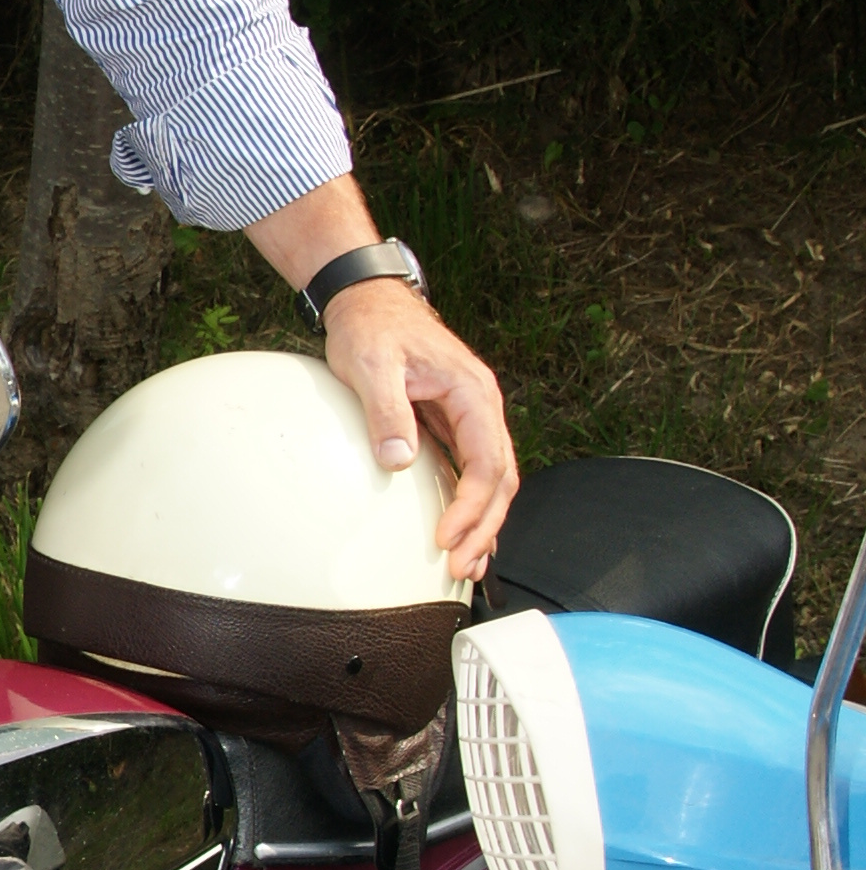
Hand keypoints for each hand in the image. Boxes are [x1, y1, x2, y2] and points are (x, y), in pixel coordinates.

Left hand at [321, 283, 517, 580]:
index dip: (471, 506)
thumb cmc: (372, 328)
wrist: (368, 302)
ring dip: (482, 523)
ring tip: (465, 565)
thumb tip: (398, 461)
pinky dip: (469, 506)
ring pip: (490, 479)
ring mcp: (468, 418)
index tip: (446, 537)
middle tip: (460, 567)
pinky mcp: (450, 426)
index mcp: (472, 393)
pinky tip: (460, 533)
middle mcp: (479, 408)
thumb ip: (387, 412)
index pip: (487, 462)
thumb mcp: (373, 366)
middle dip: (485, 527)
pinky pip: (470, 472)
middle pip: (500, 479)